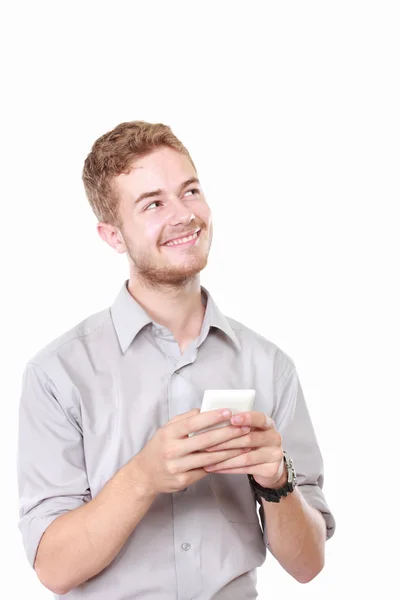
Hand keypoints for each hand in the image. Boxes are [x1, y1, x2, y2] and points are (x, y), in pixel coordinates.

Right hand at [132, 408, 251, 495]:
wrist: (144, 475)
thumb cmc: (158, 448)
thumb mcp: (165, 429)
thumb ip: (183, 419)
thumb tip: (203, 410)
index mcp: (168, 434)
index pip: (193, 423)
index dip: (212, 417)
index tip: (228, 411)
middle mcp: (172, 450)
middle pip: (205, 441)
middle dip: (227, 434)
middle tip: (244, 427)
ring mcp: (177, 467)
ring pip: (209, 458)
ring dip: (229, 451)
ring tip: (244, 444)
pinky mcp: (183, 480)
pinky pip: (206, 470)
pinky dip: (221, 464)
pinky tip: (233, 458)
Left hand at [203, 411, 286, 488]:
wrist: (272, 466)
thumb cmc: (255, 444)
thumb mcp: (252, 431)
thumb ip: (238, 425)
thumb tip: (212, 420)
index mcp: (268, 424)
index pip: (259, 418)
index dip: (246, 418)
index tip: (231, 419)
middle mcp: (274, 437)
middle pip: (249, 438)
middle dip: (226, 442)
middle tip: (207, 444)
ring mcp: (274, 454)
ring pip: (245, 456)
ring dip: (224, 458)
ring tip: (207, 459)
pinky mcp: (270, 469)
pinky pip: (245, 469)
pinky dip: (228, 468)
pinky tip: (216, 468)